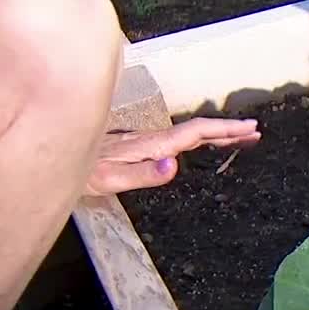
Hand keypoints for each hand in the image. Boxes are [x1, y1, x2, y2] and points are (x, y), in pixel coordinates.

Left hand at [84, 116, 261, 195]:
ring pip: (189, 134)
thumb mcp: (109, 180)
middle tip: (256, 132)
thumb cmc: (80, 174)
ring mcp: (146, 142)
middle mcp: (151, 140)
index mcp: (151, 146)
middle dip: (228, 130)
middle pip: (197, 130)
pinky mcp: (140, 146)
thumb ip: (142, 174)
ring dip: (217, 134)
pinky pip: (179, 139)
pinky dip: (200, 139)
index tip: (249, 130)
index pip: (195, 134)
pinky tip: (203, 144)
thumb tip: (176, 165)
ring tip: (241, 137)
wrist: (53, 156)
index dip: (224, 131)